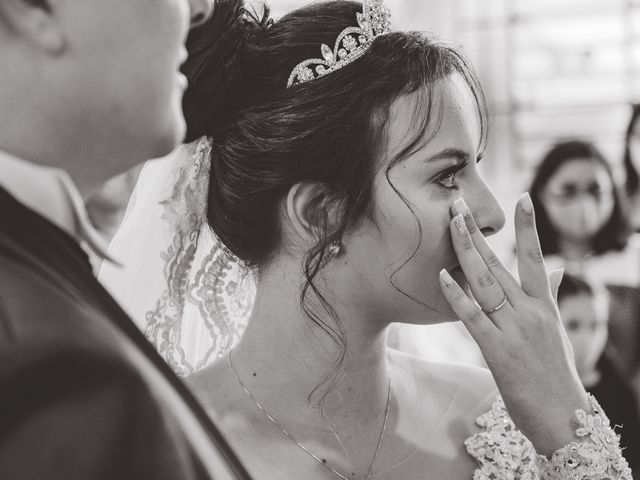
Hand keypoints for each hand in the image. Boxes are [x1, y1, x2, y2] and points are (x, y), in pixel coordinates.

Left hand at [438, 193, 589, 456]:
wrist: (563, 418)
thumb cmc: (556, 374)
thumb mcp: (556, 331)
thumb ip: (551, 297)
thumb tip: (557, 271)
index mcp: (544, 306)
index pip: (536, 258)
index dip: (529, 228)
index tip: (523, 197)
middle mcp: (530, 312)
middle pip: (499, 264)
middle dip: (476, 232)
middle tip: (458, 202)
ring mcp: (514, 330)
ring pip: (485, 282)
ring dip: (465, 251)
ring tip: (450, 223)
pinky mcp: (497, 350)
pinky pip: (473, 317)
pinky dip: (457, 295)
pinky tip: (442, 274)